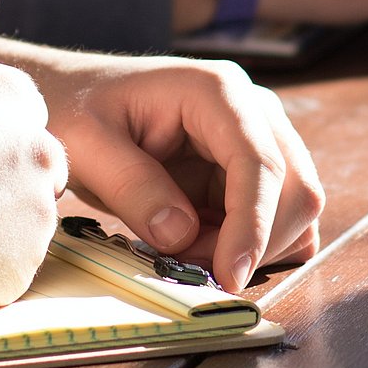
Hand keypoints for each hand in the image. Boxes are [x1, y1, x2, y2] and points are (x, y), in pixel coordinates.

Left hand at [0, 46, 325, 292]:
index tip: (228, 276)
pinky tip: (203, 246)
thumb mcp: (86, 145)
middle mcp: (252, 109)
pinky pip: (277, 218)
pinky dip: (252, 245)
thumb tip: (181, 235)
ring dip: (251, 247)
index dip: (252, 225)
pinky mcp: (250, 169)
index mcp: (216, 91)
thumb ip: (133, 187)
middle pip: (296, 188)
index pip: (260, 163)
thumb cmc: (75, 109)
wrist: (71, 96)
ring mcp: (257, 138)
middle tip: (189, 266)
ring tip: (185, 250)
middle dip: (254, 242)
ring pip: (295, 208)